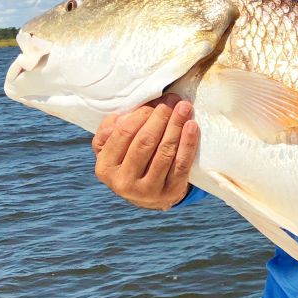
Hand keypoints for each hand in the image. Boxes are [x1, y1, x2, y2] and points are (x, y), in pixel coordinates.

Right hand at [92, 94, 198, 209]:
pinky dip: (188, 143)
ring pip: (164, 152)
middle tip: (172, 101)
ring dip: (176, 126)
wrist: (148, 196)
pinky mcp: (170, 192)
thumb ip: (111, 129)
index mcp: (105, 167)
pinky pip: (181, 164)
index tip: (155, 101)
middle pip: (145, 141)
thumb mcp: (112, 148)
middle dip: (161, 117)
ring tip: (184, 108)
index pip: (124, 133)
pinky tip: (192, 126)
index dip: (142, 114)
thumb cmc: (129, 162)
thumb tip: (126, 114)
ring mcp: (148, 190)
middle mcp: (123, 181)